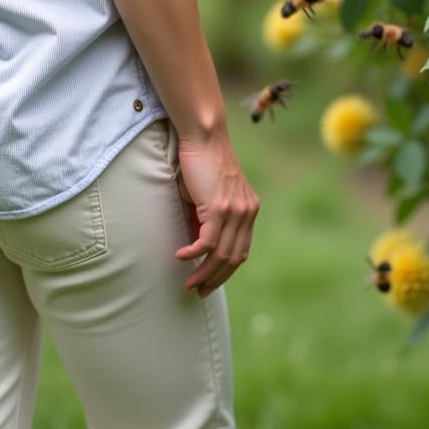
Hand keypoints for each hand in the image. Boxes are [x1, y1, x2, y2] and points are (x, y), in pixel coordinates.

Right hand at [173, 132, 258, 296]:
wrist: (203, 137)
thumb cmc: (201, 163)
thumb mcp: (208, 196)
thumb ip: (207, 220)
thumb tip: (197, 248)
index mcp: (249, 210)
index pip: (241, 251)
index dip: (225, 272)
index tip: (209, 283)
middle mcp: (247, 212)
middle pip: (234, 258)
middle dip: (215, 279)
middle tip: (197, 291)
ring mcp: (235, 211)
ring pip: (221, 255)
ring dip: (203, 273)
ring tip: (188, 283)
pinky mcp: (219, 207)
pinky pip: (207, 242)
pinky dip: (193, 254)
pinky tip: (180, 257)